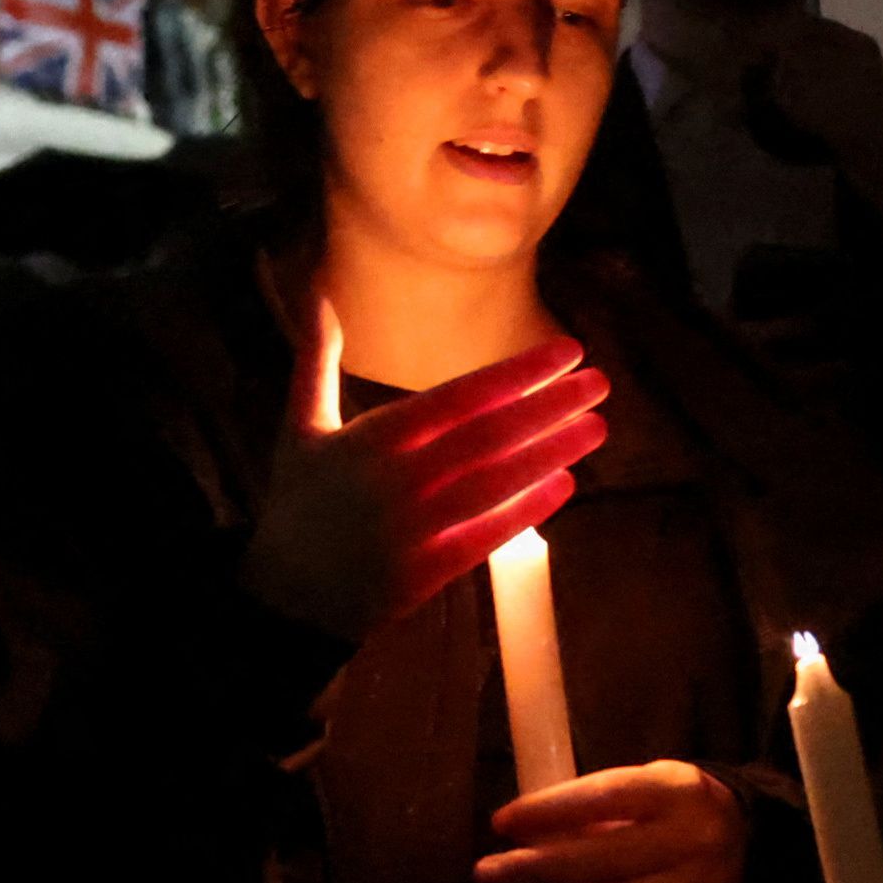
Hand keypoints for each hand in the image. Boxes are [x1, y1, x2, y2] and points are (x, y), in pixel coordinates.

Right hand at [240, 309, 607, 639]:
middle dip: (551, 406)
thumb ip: (316, 356)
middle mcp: (394, 481)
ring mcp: (411, 531)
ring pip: (495, 484)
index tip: (567, 350)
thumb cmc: (298, 499)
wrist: (283, 594)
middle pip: (489, 437)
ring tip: (597, 426)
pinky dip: (527, 510)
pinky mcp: (423, 575)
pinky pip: (485, 537)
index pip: (460, 396)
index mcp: (371, 438)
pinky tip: (565, 483)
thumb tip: (317, 287)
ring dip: (552, 453)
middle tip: (600, 383)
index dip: (518, 373)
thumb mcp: (298, 423)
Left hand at [476, 760, 745, 882]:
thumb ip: (595, 809)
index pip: (603, 797)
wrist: (751, 832)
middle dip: (539, 867)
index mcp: (673, 789)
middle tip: (488, 873)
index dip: (550, 810)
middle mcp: (691, 838)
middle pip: (605, 858)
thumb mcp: (645, 785)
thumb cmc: (675, 803)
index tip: (502, 821)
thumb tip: (526, 836)